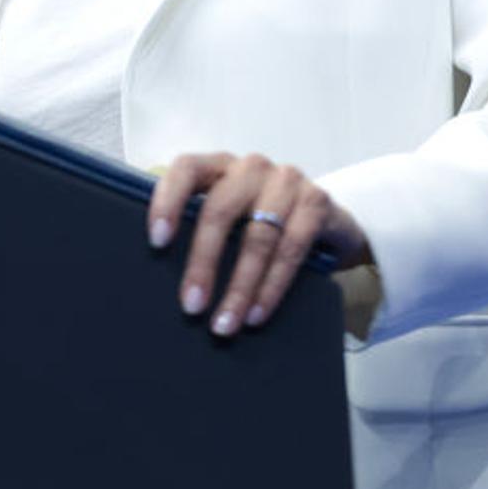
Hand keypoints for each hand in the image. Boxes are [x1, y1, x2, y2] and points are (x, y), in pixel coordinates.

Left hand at [148, 152, 370, 336]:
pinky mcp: (316, 202)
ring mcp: (286, 181)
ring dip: (239, 287)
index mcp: (220, 166)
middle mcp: (251, 167)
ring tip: (224, 322)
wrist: (330, 226)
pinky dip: (271, 287)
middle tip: (191, 306)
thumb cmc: (265, 224)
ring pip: (257, 236)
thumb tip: (158, 270)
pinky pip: (291, 248)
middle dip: (203, 263)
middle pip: (219, 210)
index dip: (168, 201)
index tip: (157, 241)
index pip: (186, 169)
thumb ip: (201, 228)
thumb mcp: (232, 218)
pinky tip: (257, 313)